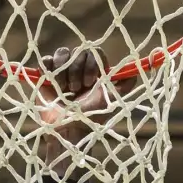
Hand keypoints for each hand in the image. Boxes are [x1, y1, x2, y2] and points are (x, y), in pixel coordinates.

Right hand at [38, 47, 131, 172]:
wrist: (66, 132)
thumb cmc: (90, 119)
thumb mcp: (110, 101)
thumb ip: (123, 86)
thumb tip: (137, 71)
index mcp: (94, 73)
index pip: (95, 53)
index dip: (92, 64)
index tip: (90, 82)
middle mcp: (78, 70)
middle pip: (78, 51)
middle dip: (77, 70)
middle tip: (76, 90)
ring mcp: (61, 72)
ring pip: (62, 52)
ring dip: (63, 71)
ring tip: (64, 90)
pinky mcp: (45, 77)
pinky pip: (46, 60)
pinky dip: (48, 69)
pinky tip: (52, 84)